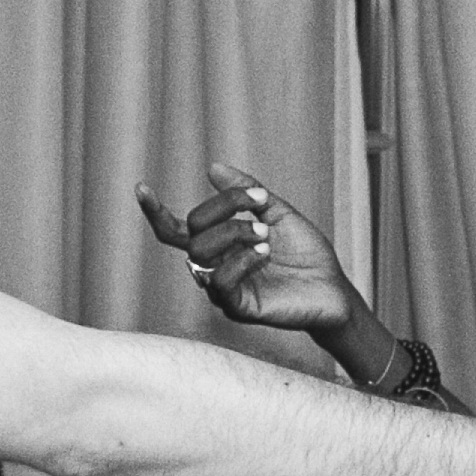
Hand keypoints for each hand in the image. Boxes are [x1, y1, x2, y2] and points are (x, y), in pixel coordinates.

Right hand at [136, 164, 366, 338]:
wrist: (333, 287)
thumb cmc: (306, 253)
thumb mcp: (277, 212)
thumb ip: (246, 192)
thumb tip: (214, 167)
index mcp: (219, 244)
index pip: (176, 230)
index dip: (155, 211)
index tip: (141, 187)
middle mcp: (214, 266)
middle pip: (191, 233)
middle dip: (223, 212)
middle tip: (259, 211)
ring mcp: (224, 289)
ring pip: (201, 254)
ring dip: (233, 234)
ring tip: (265, 237)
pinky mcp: (238, 308)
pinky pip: (220, 282)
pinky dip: (241, 260)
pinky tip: (264, 254)